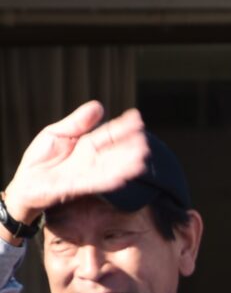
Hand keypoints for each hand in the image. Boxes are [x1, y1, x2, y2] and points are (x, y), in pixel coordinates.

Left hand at [3, 102, 149, 223]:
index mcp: (87, 145)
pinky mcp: (74, 186)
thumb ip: (78, 122)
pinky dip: (108, 180)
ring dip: (125, 166)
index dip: (122, 127)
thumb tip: (99, 105)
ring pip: (108, 169)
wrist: (24, 182)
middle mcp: (90, 160)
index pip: (109, 134)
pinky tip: (122, 178)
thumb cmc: (40, 158)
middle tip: (144, 142)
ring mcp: (84, 174)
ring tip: (141, 160)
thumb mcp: (56, 132)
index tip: (137, 118)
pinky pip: (94, 183)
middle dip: (129, 148)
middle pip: (113, 153)